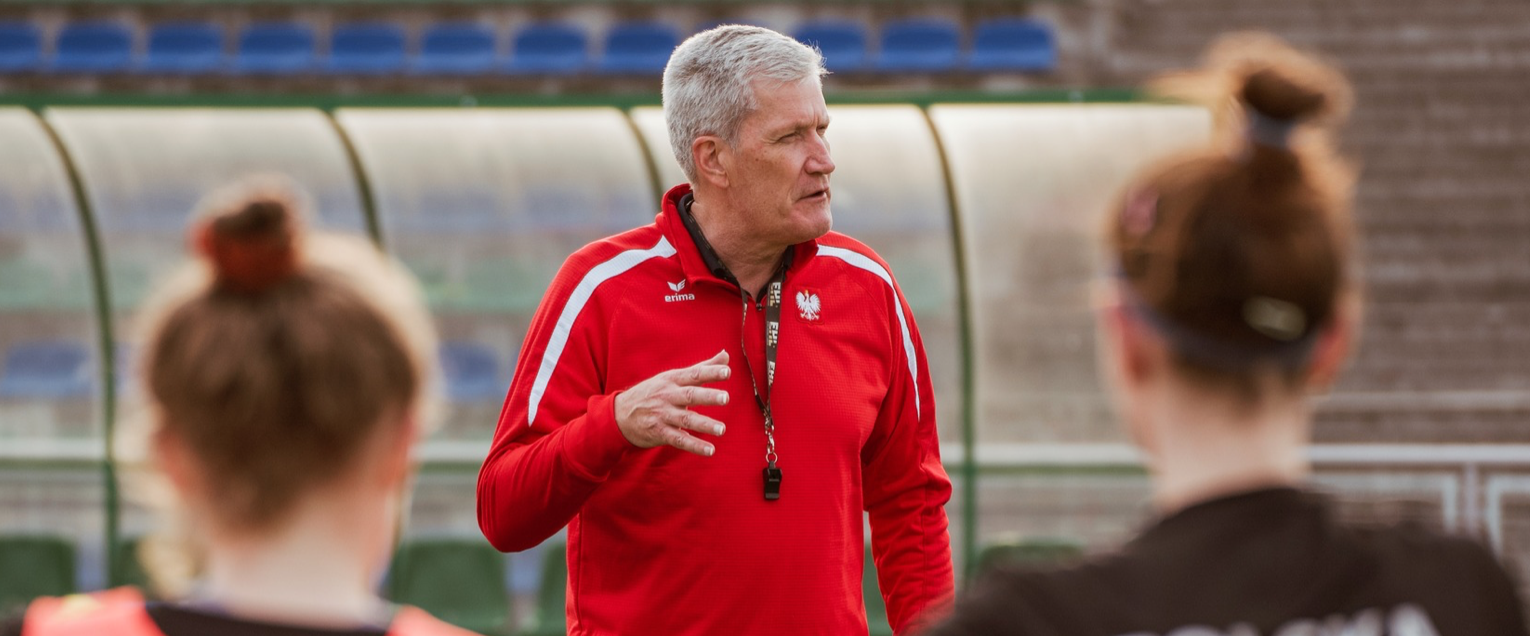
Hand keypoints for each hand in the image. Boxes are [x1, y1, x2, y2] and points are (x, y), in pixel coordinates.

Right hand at [614, 350, 730, 456]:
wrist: (619, 414)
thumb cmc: (653, 392)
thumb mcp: (673, 377)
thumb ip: (702, 368)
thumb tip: (726, 356)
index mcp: (672, 380)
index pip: (694, 374)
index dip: (711, 372)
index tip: (727, 371)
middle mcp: (668, 396)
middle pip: (690, 395)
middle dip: (707, 396)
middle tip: (726, 398)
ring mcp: (662, 415)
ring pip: (685, 419)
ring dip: (704, 424)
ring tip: (722, 429)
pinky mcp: (659, 433)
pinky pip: (679, 440)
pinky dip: (694, 446)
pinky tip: (710, 450)